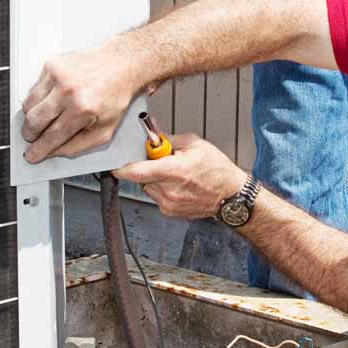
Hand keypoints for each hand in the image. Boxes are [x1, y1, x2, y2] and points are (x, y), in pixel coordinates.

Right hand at [20, 43, 148, 162]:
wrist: (121, 64)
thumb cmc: (116, 95)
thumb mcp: (105, 130)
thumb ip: (78, 145)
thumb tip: (54, 152)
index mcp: (83, 109)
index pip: (52, 136)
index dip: (39, 150)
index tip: (33, 155)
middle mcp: (68, 90)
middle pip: (34, 121)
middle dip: (30, 135)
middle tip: (33, 138)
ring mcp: (58, 75)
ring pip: (28, 105)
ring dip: (31, 117)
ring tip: (42, 119)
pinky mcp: (52, 64)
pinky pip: (33, 89)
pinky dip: (37, 99)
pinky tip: (50, 100)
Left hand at [113, 134, 246, 220]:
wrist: (231, 196)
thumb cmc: (218, 170)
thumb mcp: (195, 144)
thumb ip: (169, 139)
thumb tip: (154, 134)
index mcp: (174, 171)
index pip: (136, 171)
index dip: (122, 167)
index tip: (116, 164)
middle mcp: (169, 190)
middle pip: (142, 177)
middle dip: (147, 167)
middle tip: (162, 161)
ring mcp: (169, 204)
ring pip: (148, 187)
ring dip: (154, 179)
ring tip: (174, 174)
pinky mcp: (170, 212)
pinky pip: (156, 197)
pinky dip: (162, 189)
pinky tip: (178, 186)